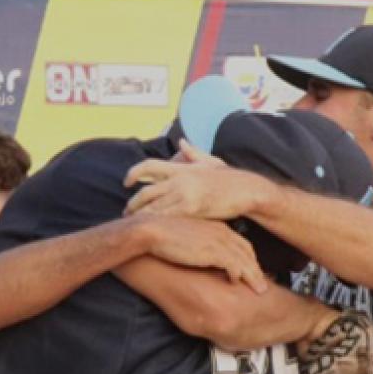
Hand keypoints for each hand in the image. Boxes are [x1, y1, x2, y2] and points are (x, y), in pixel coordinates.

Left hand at [124, 144, 268, 221]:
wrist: (247, 191)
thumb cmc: (229, 179)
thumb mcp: (211, 162)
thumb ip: (193, 154)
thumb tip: (181, 142)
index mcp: (181, 168)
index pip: (149, 165)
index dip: (134, 172)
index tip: (125, 182)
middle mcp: (180, 179)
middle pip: (146, 191)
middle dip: (132, 204)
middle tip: (126, 212)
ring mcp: (185, 194)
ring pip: (153, 207)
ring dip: (141, 217)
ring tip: (133, 225)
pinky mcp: (192, 208)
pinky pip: (167, 218)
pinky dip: (156, 224)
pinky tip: (150, 231)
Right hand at [132, 215, 267, 293]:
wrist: (151, 230)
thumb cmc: (161, 233)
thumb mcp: (184, 234)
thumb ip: (196, 241)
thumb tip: (195, 253)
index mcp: (216, 227)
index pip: (240, 242)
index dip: (247, 257)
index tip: (251, 269)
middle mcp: (221, 232)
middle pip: (247, 251)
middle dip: (256, 267)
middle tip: (261, 281)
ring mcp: (218, 242)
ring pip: (245, 261)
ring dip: (254, 276)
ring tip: (260, 289)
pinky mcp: (213, 252)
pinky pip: (235, 266)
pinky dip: (239, 275)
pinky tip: (237, 283)